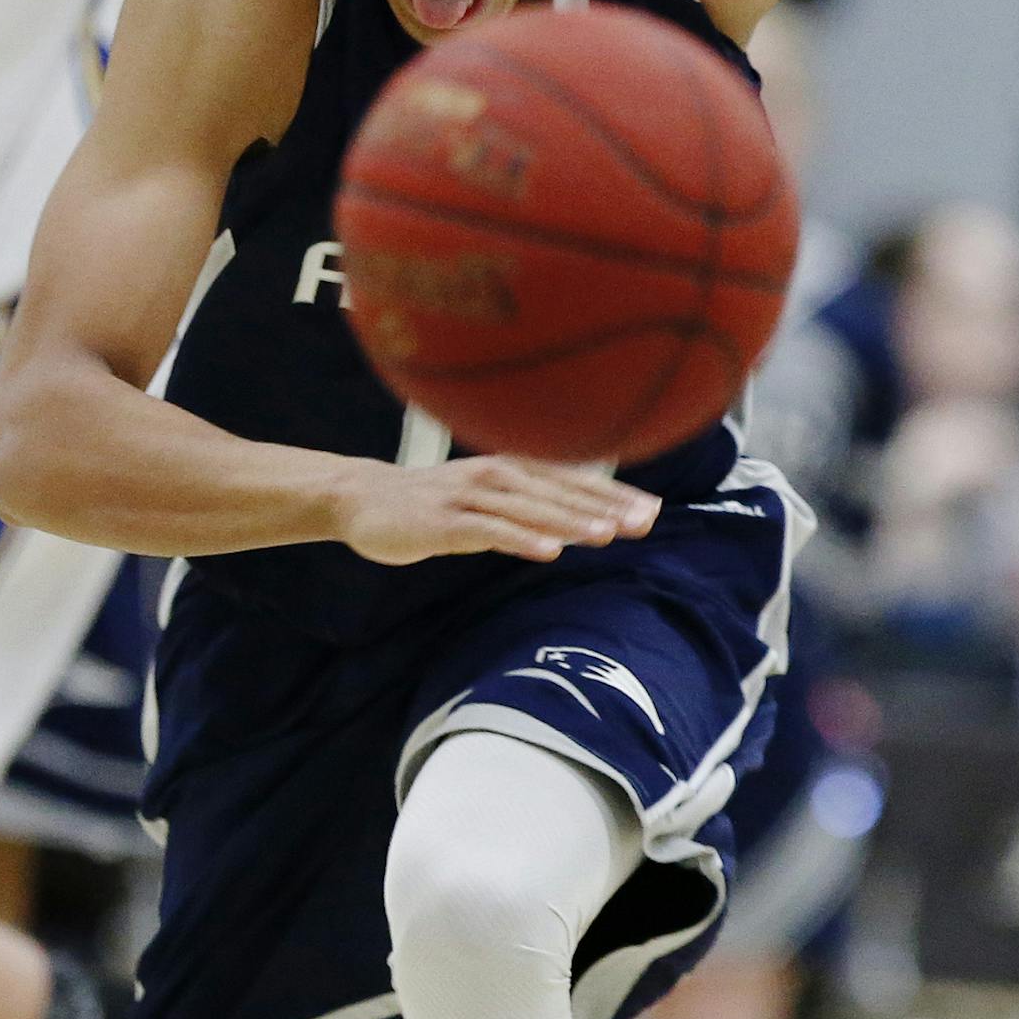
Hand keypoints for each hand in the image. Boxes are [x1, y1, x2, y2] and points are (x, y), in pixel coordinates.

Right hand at [334, 455, 659, 565]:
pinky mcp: (444, 522)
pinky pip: (488, 530)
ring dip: (569, 521)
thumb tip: (592, 520)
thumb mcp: (491, 498)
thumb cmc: (438, 502)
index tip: (653, 511)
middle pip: (559, 492)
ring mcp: (469, 496)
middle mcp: (496, 474)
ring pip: (528, 509)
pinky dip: (519, 538)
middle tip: (646, 521)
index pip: (573, 481)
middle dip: (604, 506)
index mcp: (512, 468)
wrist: (365, 500)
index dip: (614, 495)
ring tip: (607, 535)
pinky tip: (548, 551)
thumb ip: (536, 506)